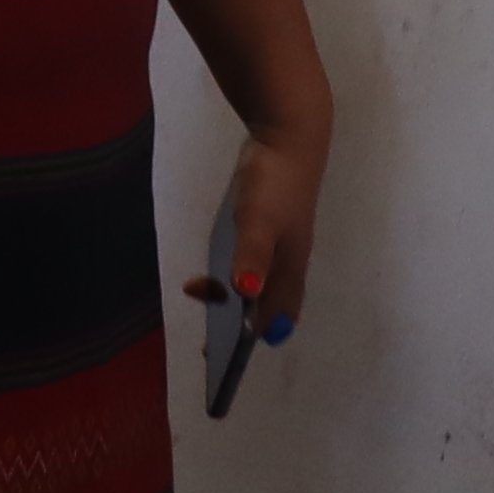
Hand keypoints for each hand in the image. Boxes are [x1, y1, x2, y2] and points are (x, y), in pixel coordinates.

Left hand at [204, 123, 326, 335]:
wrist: (289, 136)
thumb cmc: (274, 182)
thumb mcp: (257, 219)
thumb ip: (252, 255)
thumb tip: (245, 295)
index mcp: (289, 267)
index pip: (275, 316)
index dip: (252, 338)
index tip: (223, 356)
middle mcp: (289, 262)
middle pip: (270, 306)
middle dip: (242, 326)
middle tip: (208, 338)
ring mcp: (282, 243)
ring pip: (263, 286)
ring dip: (236, 300)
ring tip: (204, 293)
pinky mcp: (271, 226)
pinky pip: (256, 265)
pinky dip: (237, 276)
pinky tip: (218, 271)